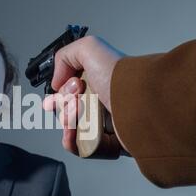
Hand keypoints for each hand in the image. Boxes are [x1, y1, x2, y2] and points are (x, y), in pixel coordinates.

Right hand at [42, 35, 128, 154]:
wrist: (139, 102)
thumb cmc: (120, 77)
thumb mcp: (90, 48)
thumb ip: (66, 57)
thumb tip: (56, 82)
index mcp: (98, 80)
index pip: (70, 89)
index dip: (61, 92)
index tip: (62, 90)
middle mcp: (101, 100)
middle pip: (69, 108)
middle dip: (65, 106)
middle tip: (75, 101)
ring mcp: (105, 122)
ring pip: (74, 128)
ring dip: (68, 123)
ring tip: (76, 117)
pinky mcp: (108, 143)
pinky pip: (83, 147)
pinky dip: (73, 142)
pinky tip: (72, 135)